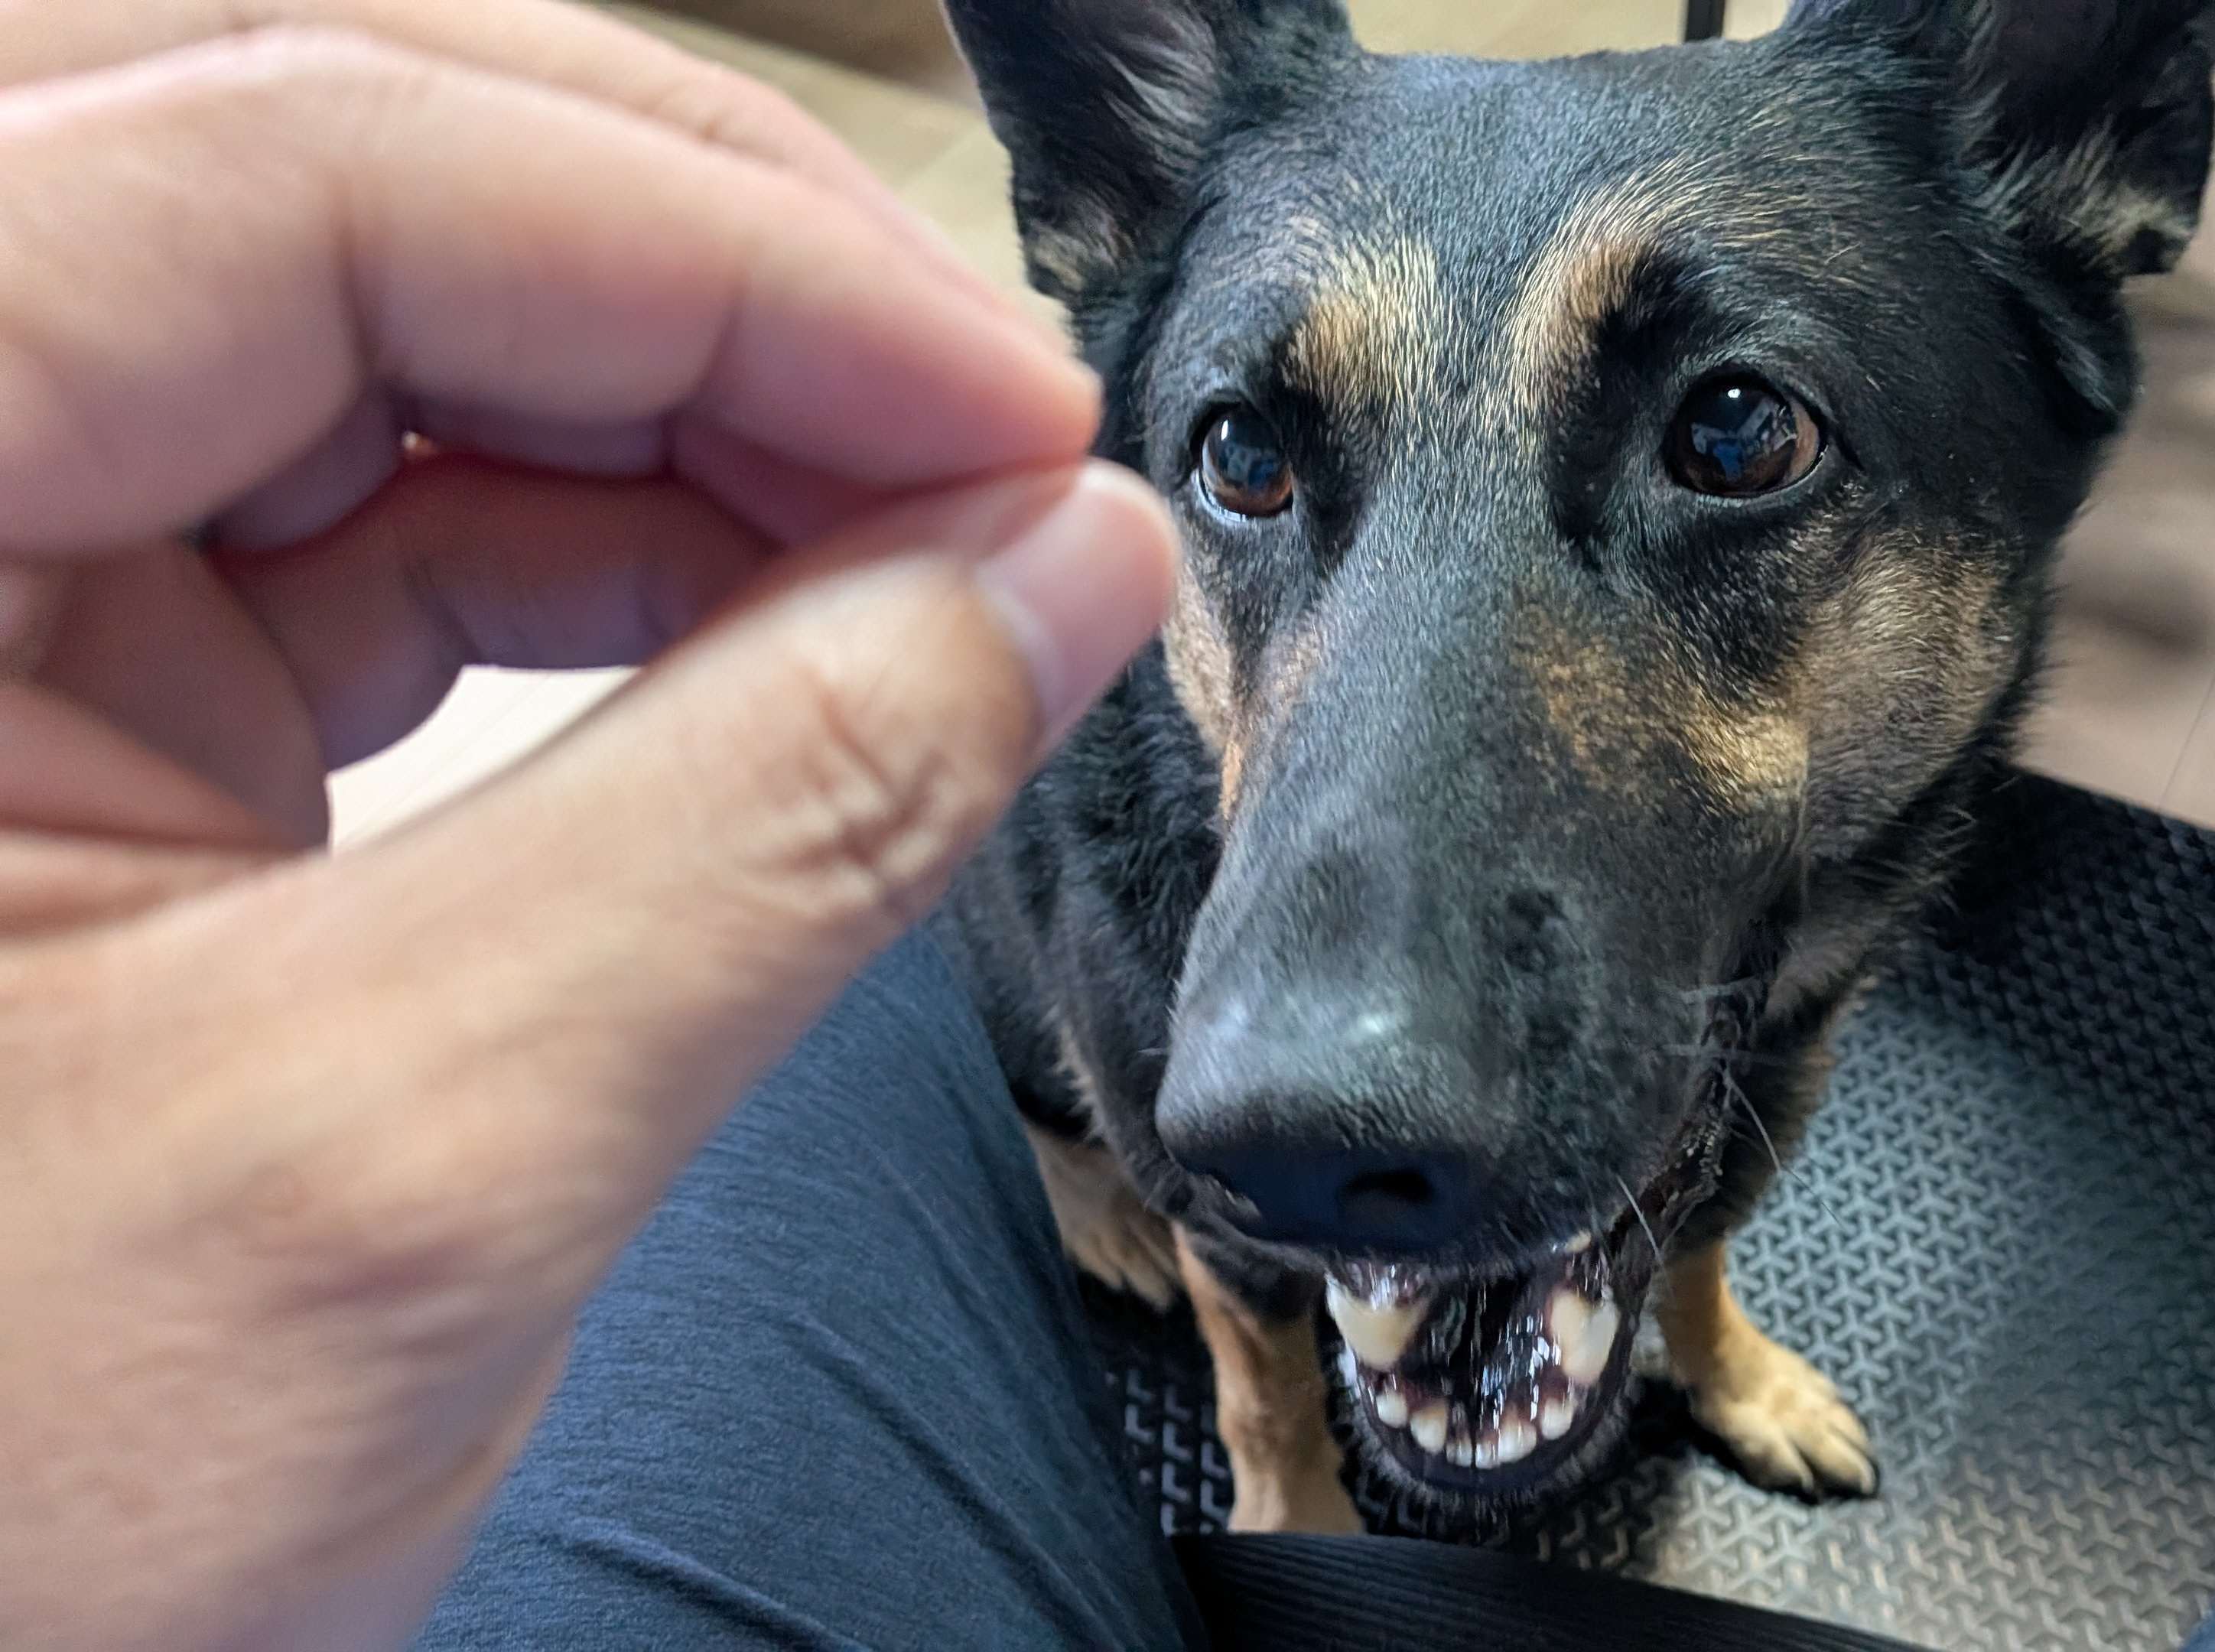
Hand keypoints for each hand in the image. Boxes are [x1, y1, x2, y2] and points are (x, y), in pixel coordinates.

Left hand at [0, 5, 1174, 1646]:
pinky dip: (607, 541)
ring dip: (686, 406)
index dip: (738, 262)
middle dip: (706, 271)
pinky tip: (787, 626)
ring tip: (927, 546)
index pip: (315, 166)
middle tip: (980, 427)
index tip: (1018, 419)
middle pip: (329, 157)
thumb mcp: (413, 1158)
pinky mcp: (39, 660)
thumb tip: (1058, 579)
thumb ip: (780, 823)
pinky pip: (356, 492)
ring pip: (364, 305)